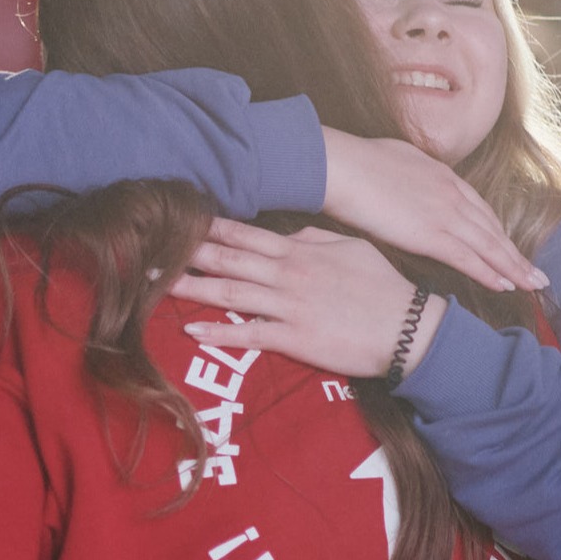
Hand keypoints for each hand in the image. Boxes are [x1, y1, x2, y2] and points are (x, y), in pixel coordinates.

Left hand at [171, 219, 447, 379]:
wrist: (410, 329)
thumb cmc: (384, 287)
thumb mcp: (352, 248)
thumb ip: (315, 238)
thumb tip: (289, 235)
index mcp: (300, 250)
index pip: (245, 234)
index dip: (210, 228)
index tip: (180, 221)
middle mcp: (288, 274)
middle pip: (228, 260)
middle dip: (188, 254)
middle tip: (150, 249)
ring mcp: (290, 306)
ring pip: (231, 293)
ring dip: (192, 288)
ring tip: (157, 284)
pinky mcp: (295, 338)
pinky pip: (249, 333)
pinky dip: (220, 332)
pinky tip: (191, 330)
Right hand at [321, 127, 547, 292]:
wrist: (341, 166)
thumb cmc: (355, 162)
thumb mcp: (394, 159)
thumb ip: (410, 173)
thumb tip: (409, 180)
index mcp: (442, 176)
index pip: (478, 208)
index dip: (496, 231)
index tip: (509, 247)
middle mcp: (451, 194)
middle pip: (492, 229)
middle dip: (515, 254)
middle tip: (536, 273)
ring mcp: (444, 214)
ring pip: (489, 245)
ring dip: (513, 267)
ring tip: (532, 284)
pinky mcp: (430, 234)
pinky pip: (468, 258)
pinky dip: (489, 272)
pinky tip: (504, 285)